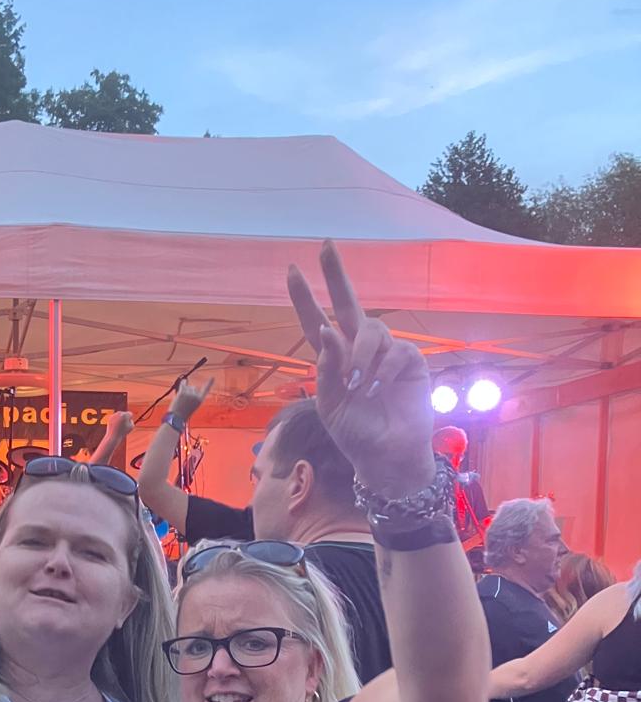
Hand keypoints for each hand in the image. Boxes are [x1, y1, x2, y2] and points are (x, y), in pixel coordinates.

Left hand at [105, 410, 133, 433]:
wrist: (113, 436)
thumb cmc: (123, 432)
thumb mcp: (131, 427)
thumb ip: (131, 420)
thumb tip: (128, 418)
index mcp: (125, 415)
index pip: (130, 414)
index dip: (130, 420)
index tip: (127, 425)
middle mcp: (119, 413)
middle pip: (124, 414)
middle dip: (124, 418)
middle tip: (123, 426)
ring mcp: (114, 415)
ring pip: (119, 415)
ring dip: (120, 419)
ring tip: (119, 426)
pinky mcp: (110, 417)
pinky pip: (115, 418)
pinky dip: (116, 421)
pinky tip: (115, 426)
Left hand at [172, 377, 212, 423]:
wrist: (177, 418)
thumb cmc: (184, 413)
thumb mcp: (193, 406)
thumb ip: (193, 397)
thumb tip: (188, 384)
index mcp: (200, 400)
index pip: (206, 390)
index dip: (209, 383)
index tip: (212, 377)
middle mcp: (196, 396)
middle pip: (194, 388)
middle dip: (189, 391)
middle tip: (185, 401)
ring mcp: (189, 393)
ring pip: (187, 387)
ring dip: (184, 391)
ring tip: (181, 400)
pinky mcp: (182, 392)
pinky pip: (183, 384)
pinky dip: (182, 383)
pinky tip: (183, 382)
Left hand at [287, 241, 433, 492]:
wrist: (384, 454)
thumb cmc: (355, 433)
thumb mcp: (329, 405)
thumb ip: (325, 370)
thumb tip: (326, 330)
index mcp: (333, 360)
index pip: (316, 323)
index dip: (305, 298)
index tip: (292, 271)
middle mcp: (358, 349)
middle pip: (348, 303)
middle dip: (336, 274)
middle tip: (325, 246)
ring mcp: (385, 352)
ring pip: (370, 332)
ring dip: (360, 357)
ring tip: (358, 387)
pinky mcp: (409, 361)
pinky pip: (395, 351)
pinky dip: (383, 369)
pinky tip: (377, 388)